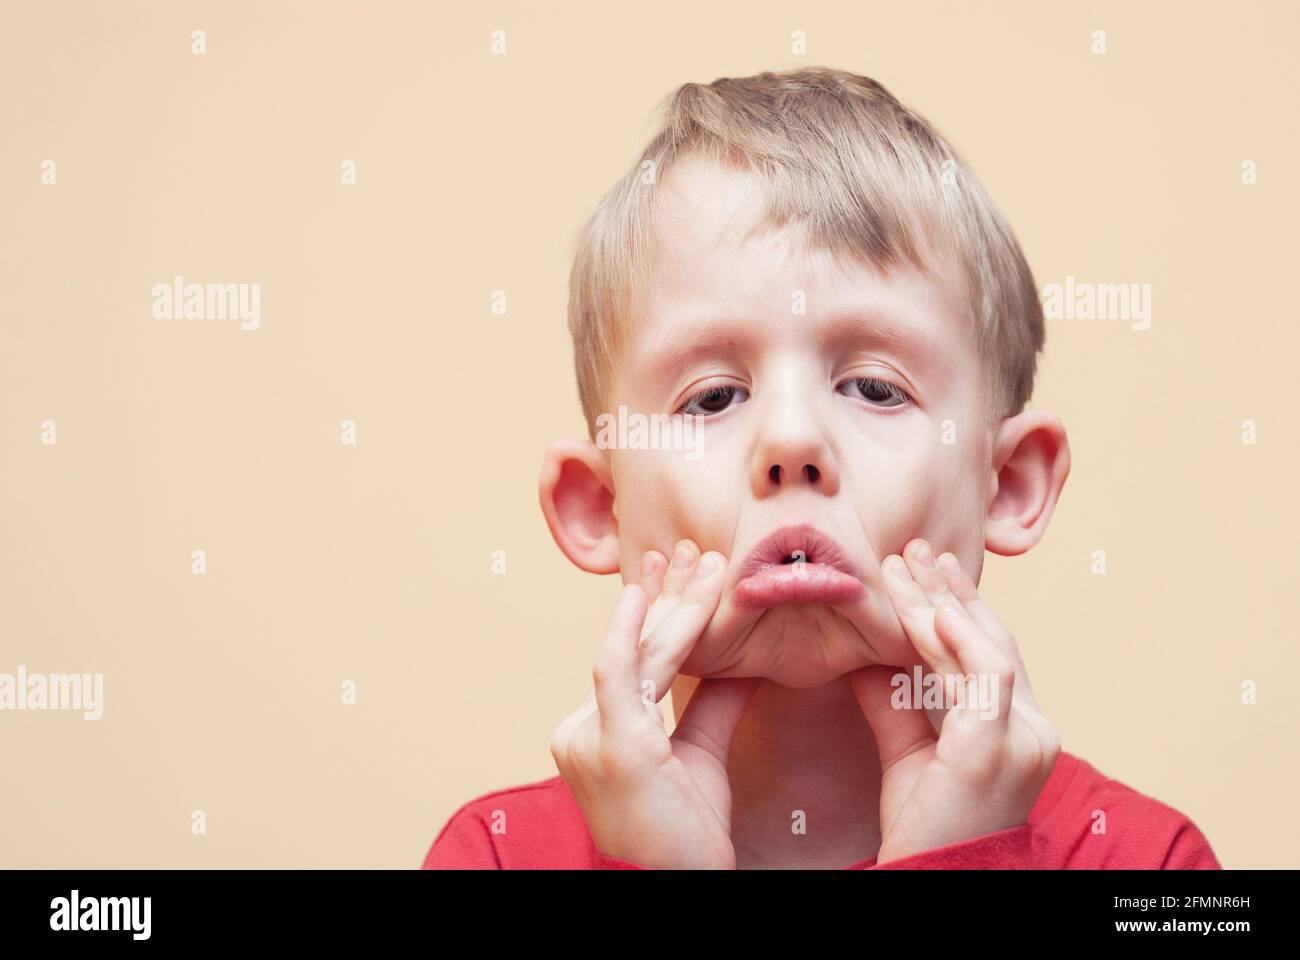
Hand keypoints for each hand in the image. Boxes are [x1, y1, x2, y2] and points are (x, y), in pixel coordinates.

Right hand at [549, 540, 761, 868]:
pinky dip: (631, 627)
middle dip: (661, 596)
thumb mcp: (700, 755)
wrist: (676, 885)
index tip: (673, 575)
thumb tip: (742, 662)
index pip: (629, 660)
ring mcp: (589, 736)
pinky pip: (619, 670)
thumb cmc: (685, 834)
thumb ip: (712, 706)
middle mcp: (580, 729)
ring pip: (635, 654)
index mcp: (596, 731)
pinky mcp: (611, 742)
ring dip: (669, 604)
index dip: (653, 615)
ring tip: (695, 560)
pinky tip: (644, 591)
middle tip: (684, 549)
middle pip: (630, 648)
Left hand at [850, 539, 1060, 863]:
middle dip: (950, 592)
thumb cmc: (925, 828)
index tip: (926, 570)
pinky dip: (957, 638)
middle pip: (991, 641)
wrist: (934, 880)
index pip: (991, 653)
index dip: (959, 609)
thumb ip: (896, 705)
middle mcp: (1034, 730)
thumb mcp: (908, 753)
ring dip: (941, 603)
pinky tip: (930, 609)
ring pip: (983, 649)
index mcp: (1019, 730)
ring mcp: (1022, 739)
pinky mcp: (996, 747)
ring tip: (907, 564)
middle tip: (915, 549)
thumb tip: (866, 658)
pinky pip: (984, 676)